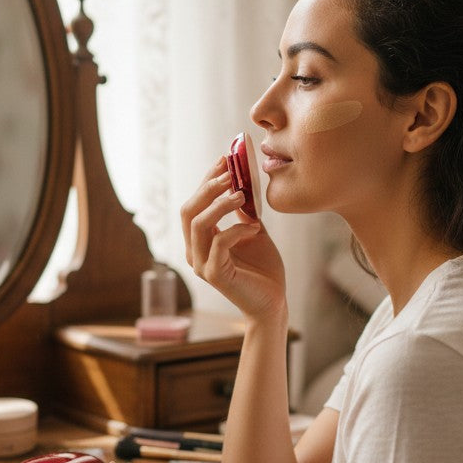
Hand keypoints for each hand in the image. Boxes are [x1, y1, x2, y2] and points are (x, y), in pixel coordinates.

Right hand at [180, 157, 285, 319]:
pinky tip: (255, 228)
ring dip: (219, 205)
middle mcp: (195, 251)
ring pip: (198, 224)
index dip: (207, 180)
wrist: (273, 302)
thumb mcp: (253, 232)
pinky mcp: (215, 276)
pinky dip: (236, 231)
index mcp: (200, 240)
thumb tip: (243, 182)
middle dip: (208, 187)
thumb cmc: (263, 269)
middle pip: (189, 210)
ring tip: (241, 194)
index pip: (194, 203)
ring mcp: (202, 265)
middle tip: (231, 172)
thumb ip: (244, 212)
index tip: (224, 159)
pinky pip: (219, 244)